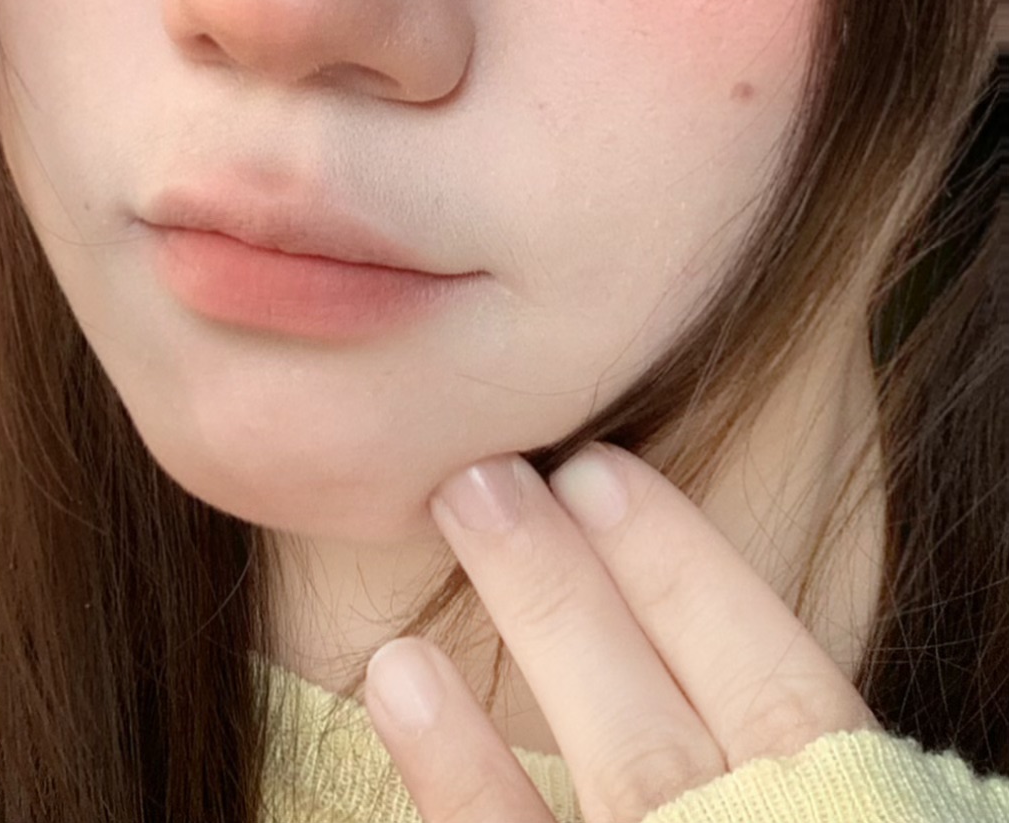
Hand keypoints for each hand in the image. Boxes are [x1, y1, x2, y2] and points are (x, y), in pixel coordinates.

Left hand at [364, 445, 878, 822]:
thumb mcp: (843, 798)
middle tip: (501, 465)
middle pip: (674, 725)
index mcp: (853, 822)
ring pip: (619, 771)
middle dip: (589, 580)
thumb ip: (784, 732)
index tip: (603, 466)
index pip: (788, 698)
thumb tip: (701, 589)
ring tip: (463, 504)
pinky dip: (455, 773)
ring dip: (538, 626)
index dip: (694, 573)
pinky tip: (399, 673)